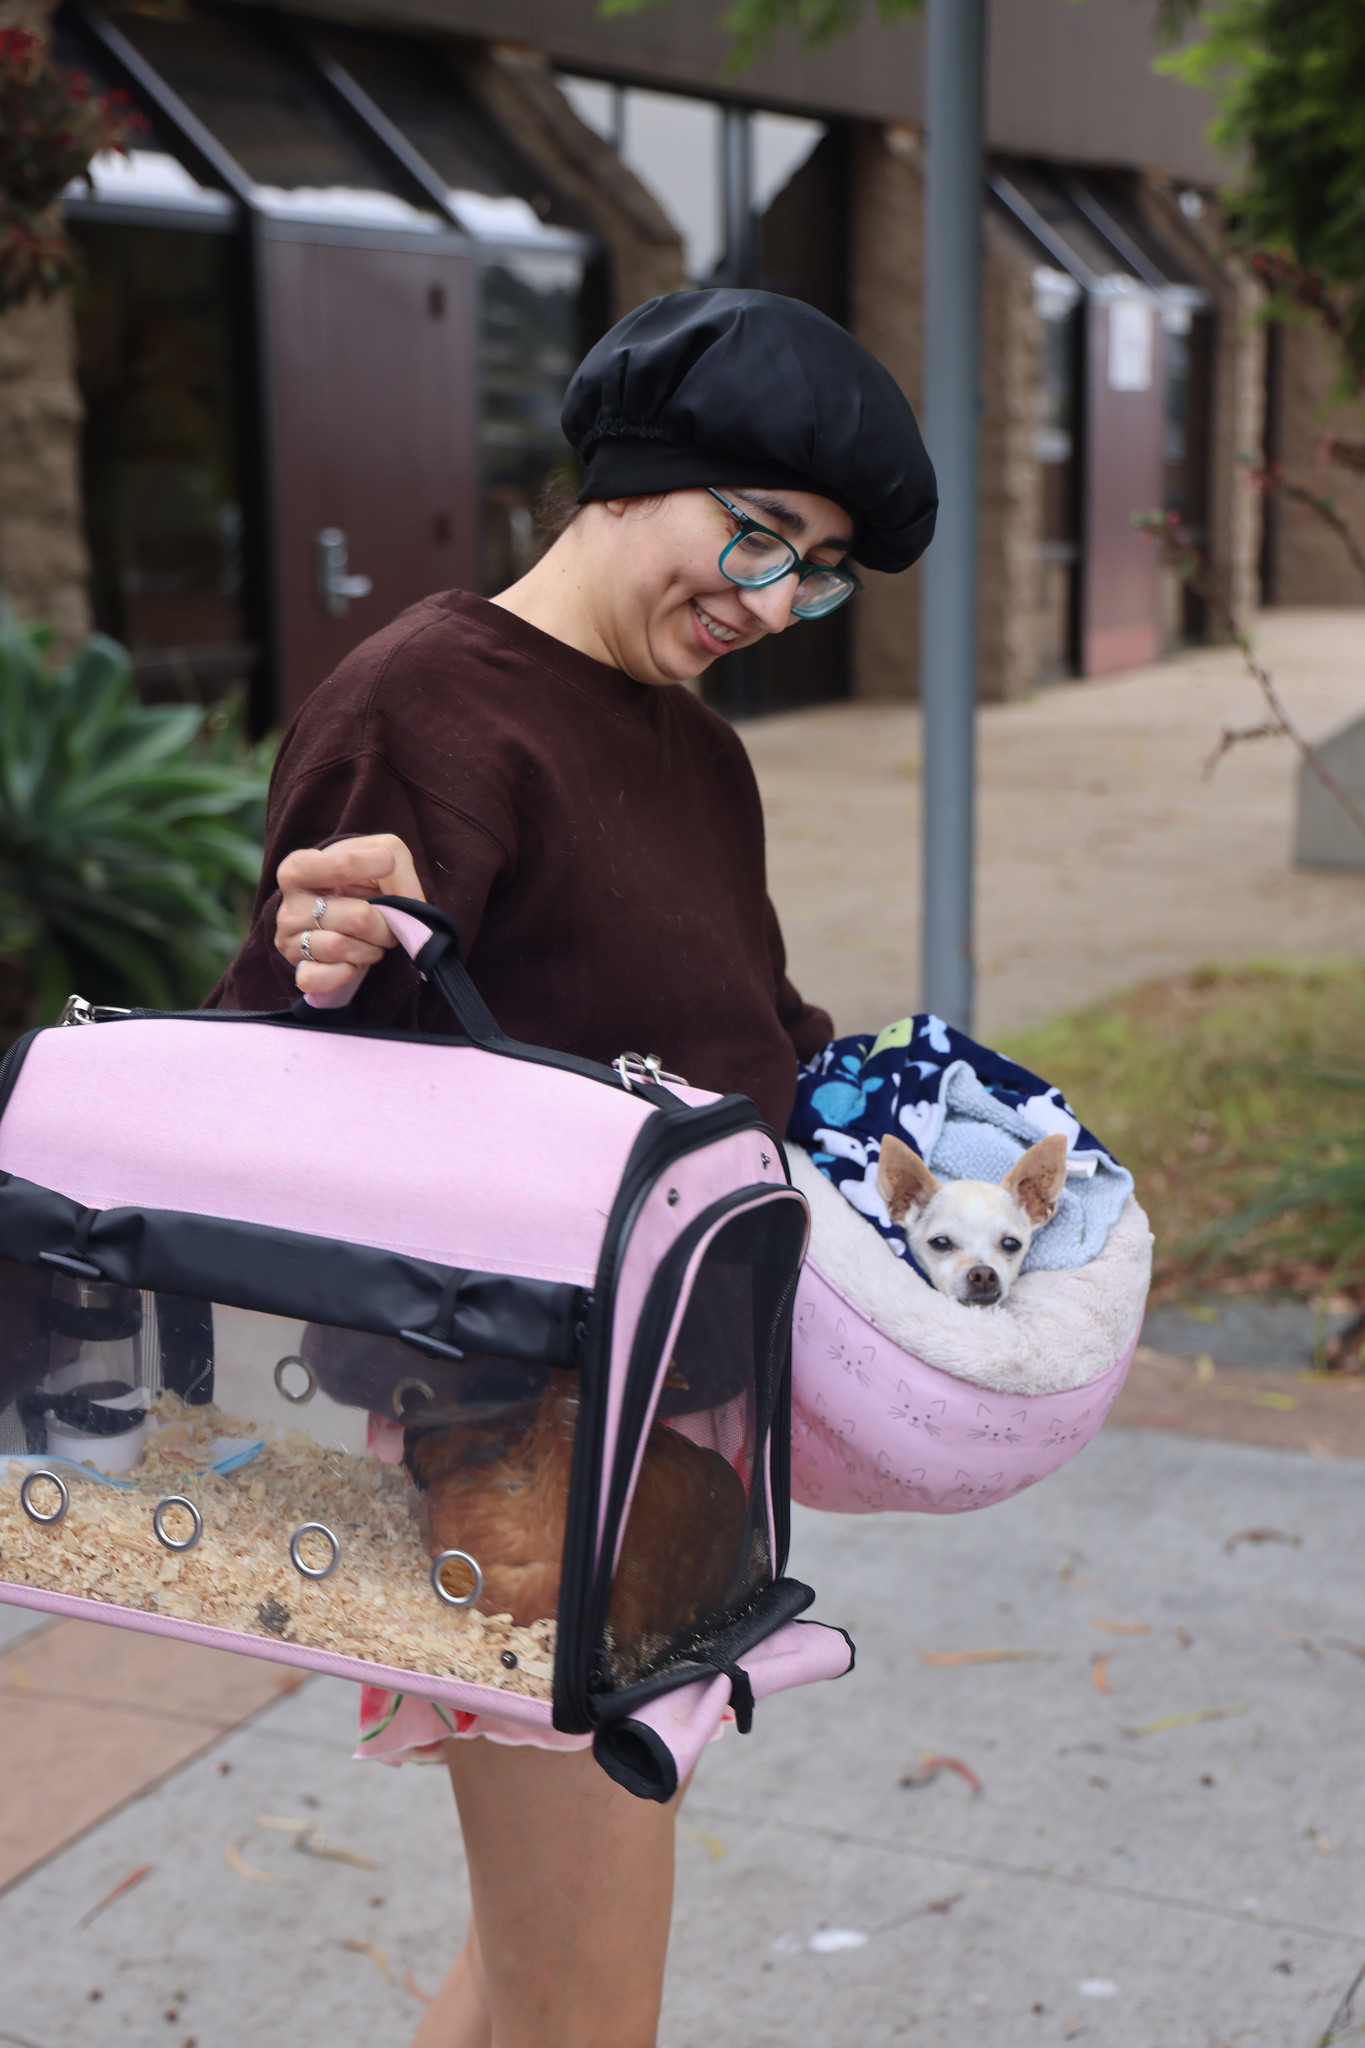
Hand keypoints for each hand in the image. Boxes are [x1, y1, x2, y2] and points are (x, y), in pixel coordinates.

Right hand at [275, 834, 424, 997]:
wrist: (341, 907)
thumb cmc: (361, 876)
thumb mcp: (381, 853)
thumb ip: (398, 869)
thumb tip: (408, 906)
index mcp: (299, 868)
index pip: (345, 866)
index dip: (378, 867)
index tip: (388, 864)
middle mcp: (288, 905)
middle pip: (358, 919)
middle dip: (385, 925)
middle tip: (387, 922)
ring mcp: (290, 940)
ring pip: (341, 949)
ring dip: (370, 949)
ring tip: (371, 940)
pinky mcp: (299, 971)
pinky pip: (320, 979)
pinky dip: (346, 973)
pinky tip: (353, 963)